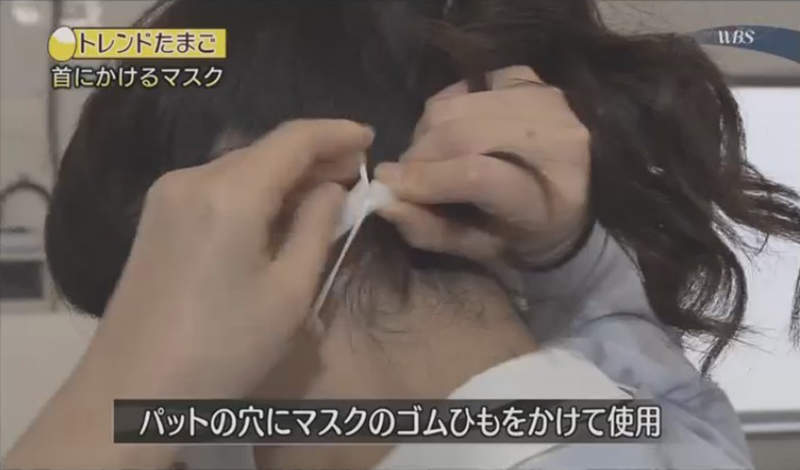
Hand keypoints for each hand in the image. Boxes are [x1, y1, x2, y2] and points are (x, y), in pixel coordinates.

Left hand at [4, 119, 373, 468]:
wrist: (132, 391)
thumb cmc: (223, 348)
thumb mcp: (289, 293)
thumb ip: (317, 228)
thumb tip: (331, 188)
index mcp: (229, 192)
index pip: (293, 139)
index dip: (336, 132)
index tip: (371, 138)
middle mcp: (192, 178)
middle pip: (265, 149)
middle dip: (313, 156)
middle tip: (355, 173)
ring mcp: (167, 196)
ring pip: (241, 167)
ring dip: (284, 174)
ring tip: (325, 192)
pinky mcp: (157, 217)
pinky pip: (218, 188)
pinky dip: (255, 190)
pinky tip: (278, 211)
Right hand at [375, 66, 590, 276]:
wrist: (576, 198)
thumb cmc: (522, 235)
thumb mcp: (479, 249)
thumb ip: (430, 230)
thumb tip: (383, 201)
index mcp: (549, 198)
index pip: (479, 176)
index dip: (426, 178)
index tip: (388, 185)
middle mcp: (556, 140)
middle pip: (461, 135)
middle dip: (418, 157)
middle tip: (406, 178)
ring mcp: (546, 102)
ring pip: (456, 107)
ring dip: (426, 133)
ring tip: (430, 158)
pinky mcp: (532, 80)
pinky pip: (467, 85)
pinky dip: (447, 108)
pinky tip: (454, 131)